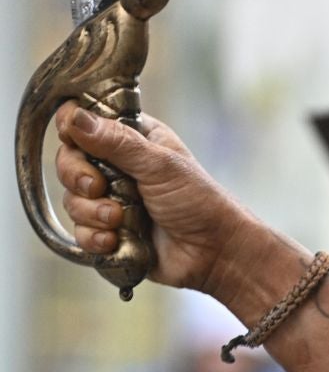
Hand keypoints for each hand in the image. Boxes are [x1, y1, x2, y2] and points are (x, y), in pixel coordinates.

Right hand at [53, 103, 254, 296]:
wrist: (216, 254)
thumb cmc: (200, 203)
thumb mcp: (160, 165)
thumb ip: (117, 142)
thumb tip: (75, 117)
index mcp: (134, 139)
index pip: (85, 123)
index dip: (72, 129)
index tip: (73, 139)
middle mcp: (119, 166)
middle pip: (69, 162)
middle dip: (78, 177)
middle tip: (98, 187)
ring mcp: (113, 199)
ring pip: (73, 199)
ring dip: (91, 211)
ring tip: (120, 218)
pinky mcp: (111, 231)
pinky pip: (81, 232)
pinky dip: (94, 237)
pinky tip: (114, 240)